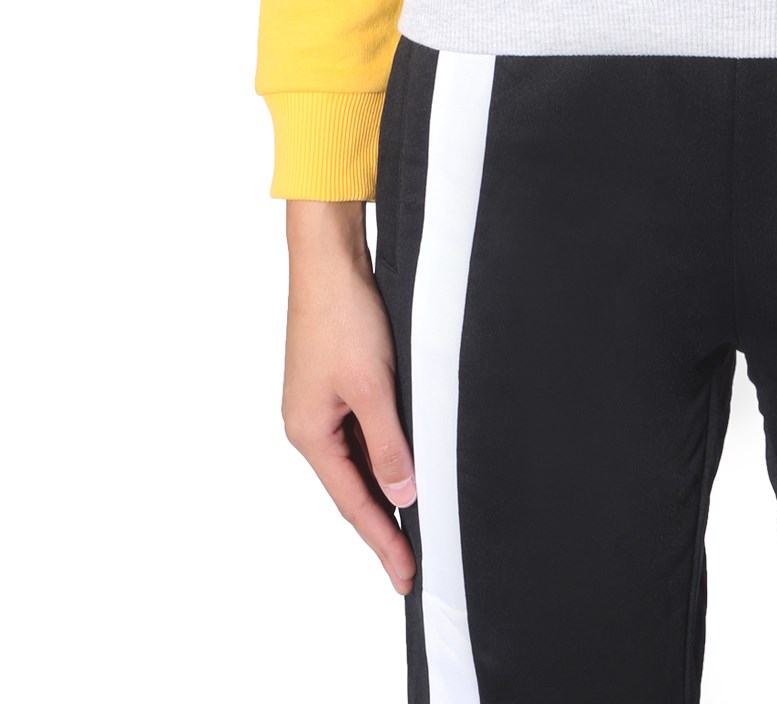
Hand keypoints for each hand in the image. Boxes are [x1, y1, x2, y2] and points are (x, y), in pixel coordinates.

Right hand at [280, 200, 416, 593]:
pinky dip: (381, 455)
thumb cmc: (343, 315)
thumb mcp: (373, 385)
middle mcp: (308, 425)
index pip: (353, 501)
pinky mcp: (333, 384)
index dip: (383, 539)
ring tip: (411, 527)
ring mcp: (319, 405)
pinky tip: (402, 466)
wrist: (329, 259)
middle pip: (351, 487)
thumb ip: (388, 443)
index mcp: (309, 432)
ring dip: (383, 491)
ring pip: (356, 461)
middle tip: (409, 564)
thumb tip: (402, 493)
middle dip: (382, 526)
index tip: (405, 574)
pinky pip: (359, 433)